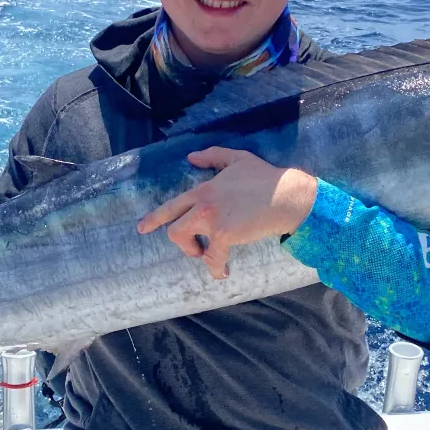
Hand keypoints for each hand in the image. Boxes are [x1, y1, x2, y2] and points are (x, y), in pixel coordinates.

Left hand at [137, 147, 317, 279]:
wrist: (286, 196)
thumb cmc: (265, 177)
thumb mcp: (238, 159)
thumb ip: (213, 157)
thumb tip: (192, 157)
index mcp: (203, 190)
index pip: (171, 206)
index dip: (154, 219)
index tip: (142, 229)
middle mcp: (202, 205)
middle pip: (174, 230)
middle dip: (183, 244)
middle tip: (196, 248)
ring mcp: (211, 220)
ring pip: (188, 244)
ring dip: (197, 254)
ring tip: (211, 256)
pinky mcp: (224, 235)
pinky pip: (212, 258)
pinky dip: (216, 268)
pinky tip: (223, 272)